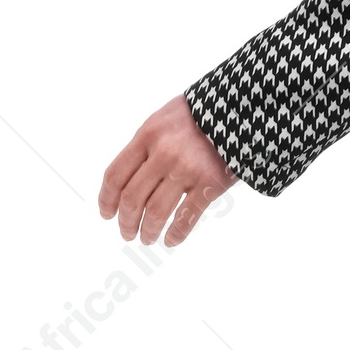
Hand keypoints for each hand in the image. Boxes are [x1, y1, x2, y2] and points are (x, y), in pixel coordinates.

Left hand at [99, 94, 233, 247]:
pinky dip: (176, 233)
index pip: (115, 175)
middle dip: (125, 221)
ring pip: (156, 211)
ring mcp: (187, 169)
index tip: (106, 214)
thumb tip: (131, 178)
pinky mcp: (210, 183)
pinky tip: (170, 240)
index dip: (107, 200)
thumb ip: (147, 145)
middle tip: (126, 232)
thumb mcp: (165, 119)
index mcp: (147, 135)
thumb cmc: (202, 114)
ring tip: (146, 238)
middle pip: (132, 197)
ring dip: (147, 230)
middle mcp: (163, 153)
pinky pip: (186, 217)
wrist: (243, 109)